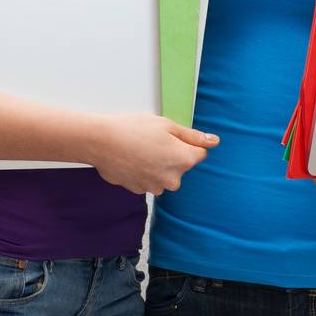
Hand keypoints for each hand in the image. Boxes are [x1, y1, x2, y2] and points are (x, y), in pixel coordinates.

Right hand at [88, 114, 216, 195]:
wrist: (101, 142)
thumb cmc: (133, 129)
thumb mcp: (167, 125)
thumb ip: (193, 136)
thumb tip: (214, 142)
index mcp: (183, 160)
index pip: (200, 154)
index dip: (187, 143)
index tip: (172, 136)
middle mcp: (173, 179)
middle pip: (181, 166)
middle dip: (172, 155)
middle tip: (153, 140)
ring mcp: (155, 187)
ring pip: (164, 174)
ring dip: (157, 164)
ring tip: (140, 149)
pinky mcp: (140, 190)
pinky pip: (148, 179)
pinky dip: (143, 170)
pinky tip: (132, 158)